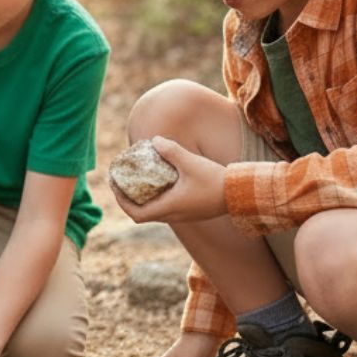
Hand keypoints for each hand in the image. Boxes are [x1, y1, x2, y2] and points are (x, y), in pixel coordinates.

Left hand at [113, 137, 227, 225]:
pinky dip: (157, 198)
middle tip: (122, 181)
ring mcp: (183, 216)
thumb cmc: (215, 180)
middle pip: (142, 214)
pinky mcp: (192, 211)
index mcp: (169, 208)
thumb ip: (170, 151)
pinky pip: (167, 208)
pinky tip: (161, 181)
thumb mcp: (190, 162)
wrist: (241, 194)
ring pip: (155, 212)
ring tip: (138, 180)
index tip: (114, 185)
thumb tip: (154, 140)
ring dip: (143, 199)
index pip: (136, 213)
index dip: (121, 201)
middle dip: (129, 199)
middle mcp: (174, 216)